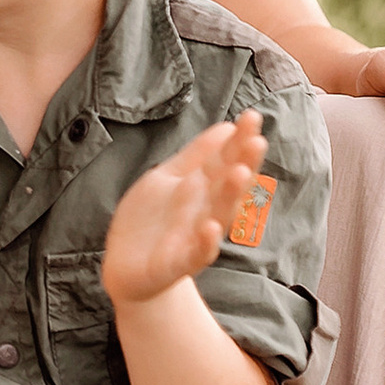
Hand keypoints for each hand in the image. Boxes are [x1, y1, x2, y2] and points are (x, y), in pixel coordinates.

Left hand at [102, 112, 266, 306]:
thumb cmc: (154, 219)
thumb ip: (197, 156)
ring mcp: (193, 238)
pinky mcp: (177, 264)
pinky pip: (195, 254)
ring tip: (239, 173)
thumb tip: (227, 126)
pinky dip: (204, 243)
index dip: (238, 140)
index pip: (224, 160)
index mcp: (201, 189)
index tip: (253, 116)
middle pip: (228, 186)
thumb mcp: (169, 178)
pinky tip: (210, 227)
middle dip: (243, 164)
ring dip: (230, 196)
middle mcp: (204, 211)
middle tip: (257, 141)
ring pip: (218, 216)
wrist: (127, 267)